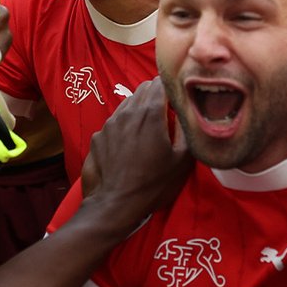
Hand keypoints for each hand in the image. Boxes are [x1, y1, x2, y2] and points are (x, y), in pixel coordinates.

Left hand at [80, 77, 190, 224]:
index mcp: (150, 113)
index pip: (160, 82)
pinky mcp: (98, 135)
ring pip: (127, 104)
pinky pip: (114, 121)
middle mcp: (127, 112)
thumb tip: (188, 112)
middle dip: (157, 96)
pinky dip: (125, 125)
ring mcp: (109, 123)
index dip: (172, 88)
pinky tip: (129, 145)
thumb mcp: (182, 160)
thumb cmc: (154, 184)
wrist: (116, 204)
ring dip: (140, 110)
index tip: (178, 100)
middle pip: (143, 89)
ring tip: (148, 131)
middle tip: (166, 114)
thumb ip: (187, 130)